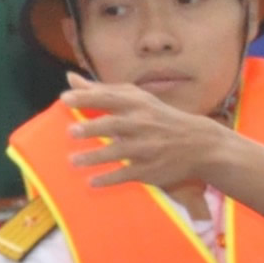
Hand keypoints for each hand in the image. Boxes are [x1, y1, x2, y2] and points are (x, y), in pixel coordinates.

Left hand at [63, 74, 231, 189]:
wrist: (198, 144)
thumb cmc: (158, 117)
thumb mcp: (136, 99)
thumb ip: (101, 91)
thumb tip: (69, 79)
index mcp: (137, 104)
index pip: (109, 98)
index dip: (87, 97)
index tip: (65, 98)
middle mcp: (142, 124)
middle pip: (114, 125)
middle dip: (93, 128)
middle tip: (70, 132)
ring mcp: (146, 147)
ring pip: (118, 152)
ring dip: (95, 157)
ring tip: (73, 161)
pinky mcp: (149, 169)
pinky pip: (126, 174)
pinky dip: (109, 179)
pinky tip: (91, 182)